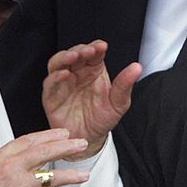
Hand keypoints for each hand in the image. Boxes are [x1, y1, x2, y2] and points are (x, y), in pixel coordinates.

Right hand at [0, 128, 89, 186]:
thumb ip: (7, 163)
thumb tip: (25, 163)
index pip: (27, 140)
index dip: (47, 135)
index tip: (62, 133)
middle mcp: (8, 167)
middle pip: (41, 151)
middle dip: (63, 146)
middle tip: (80, 144)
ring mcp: (14, 182)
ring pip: (47, 175)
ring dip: (67, 174)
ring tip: (82, 174)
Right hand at [42, 40, 140, 160]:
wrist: (89, 140)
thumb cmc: (102, 118)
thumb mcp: (118, 103)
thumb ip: (124, 85)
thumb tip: (137, 67)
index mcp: (93, 70)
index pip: (93, 53)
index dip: (96, 47)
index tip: (102, 46)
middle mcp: (77, 73)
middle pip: (74, 54)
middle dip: (79, 50)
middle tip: (88, 51)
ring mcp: (63, 83)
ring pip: (57, 63)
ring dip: (64, 57)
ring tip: (73, 56)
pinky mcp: (51, 96)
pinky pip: (50, 84)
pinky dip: (55, 77)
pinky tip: (64, 74)